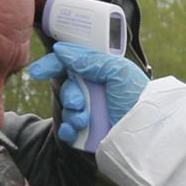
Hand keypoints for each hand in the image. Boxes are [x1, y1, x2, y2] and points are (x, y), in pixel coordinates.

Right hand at [27, 43, 149, 143]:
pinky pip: (68, 130)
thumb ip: (89, 60)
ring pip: (66, 109)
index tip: (37, 71)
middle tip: (79, 103)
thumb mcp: (117, 71)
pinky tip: (74, 130)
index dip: (53, 65)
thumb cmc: (138, 98)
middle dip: (70, 95)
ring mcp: (93, 113)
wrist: (148, 133)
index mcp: (102, 73)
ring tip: (85, 120)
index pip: (72, 64)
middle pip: (67, 88)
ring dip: (71, 113)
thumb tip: (61, 51)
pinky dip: (67, 130)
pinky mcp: (89, 133)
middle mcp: (96, 92)